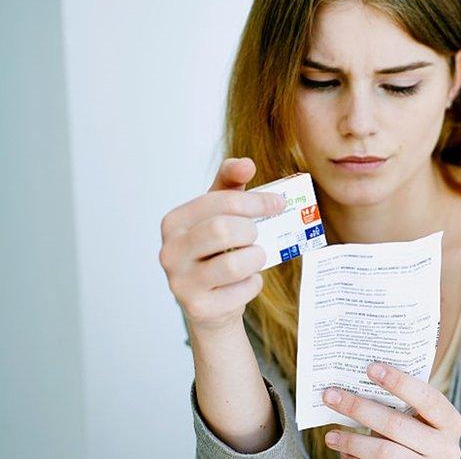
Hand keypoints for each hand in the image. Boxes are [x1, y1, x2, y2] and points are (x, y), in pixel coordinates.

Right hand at [158, 157, 284, 333]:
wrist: (209, 303)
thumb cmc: (216, 250)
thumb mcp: (219, 214)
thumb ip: (230, 184)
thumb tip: (245, 164)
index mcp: (174, 222)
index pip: (219, 201)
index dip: (256, 200)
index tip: (278, 204)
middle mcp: (170, 252)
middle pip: (224, 230)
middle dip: (252, 230)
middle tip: (258, 235)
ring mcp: (180, 283)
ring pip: (236, 263)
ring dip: (256, 258)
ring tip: (253, 258)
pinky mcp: (198, 308)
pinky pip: (242, 290)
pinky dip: (253, 284)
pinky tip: (244, 282)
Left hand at [322, 362, 460, 457]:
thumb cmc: (420, 437)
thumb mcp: (421, 421)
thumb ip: (402, 406)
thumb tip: (358, 385)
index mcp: (451, 423)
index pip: (428, 398)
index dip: (400, 382)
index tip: (371, 368)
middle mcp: (445, 448)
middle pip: (397, 425)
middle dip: (360, 408)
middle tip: (331, 396)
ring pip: (384, 453)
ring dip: (353, 441)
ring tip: (331, 434)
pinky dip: (356, 458)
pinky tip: (343, 451)